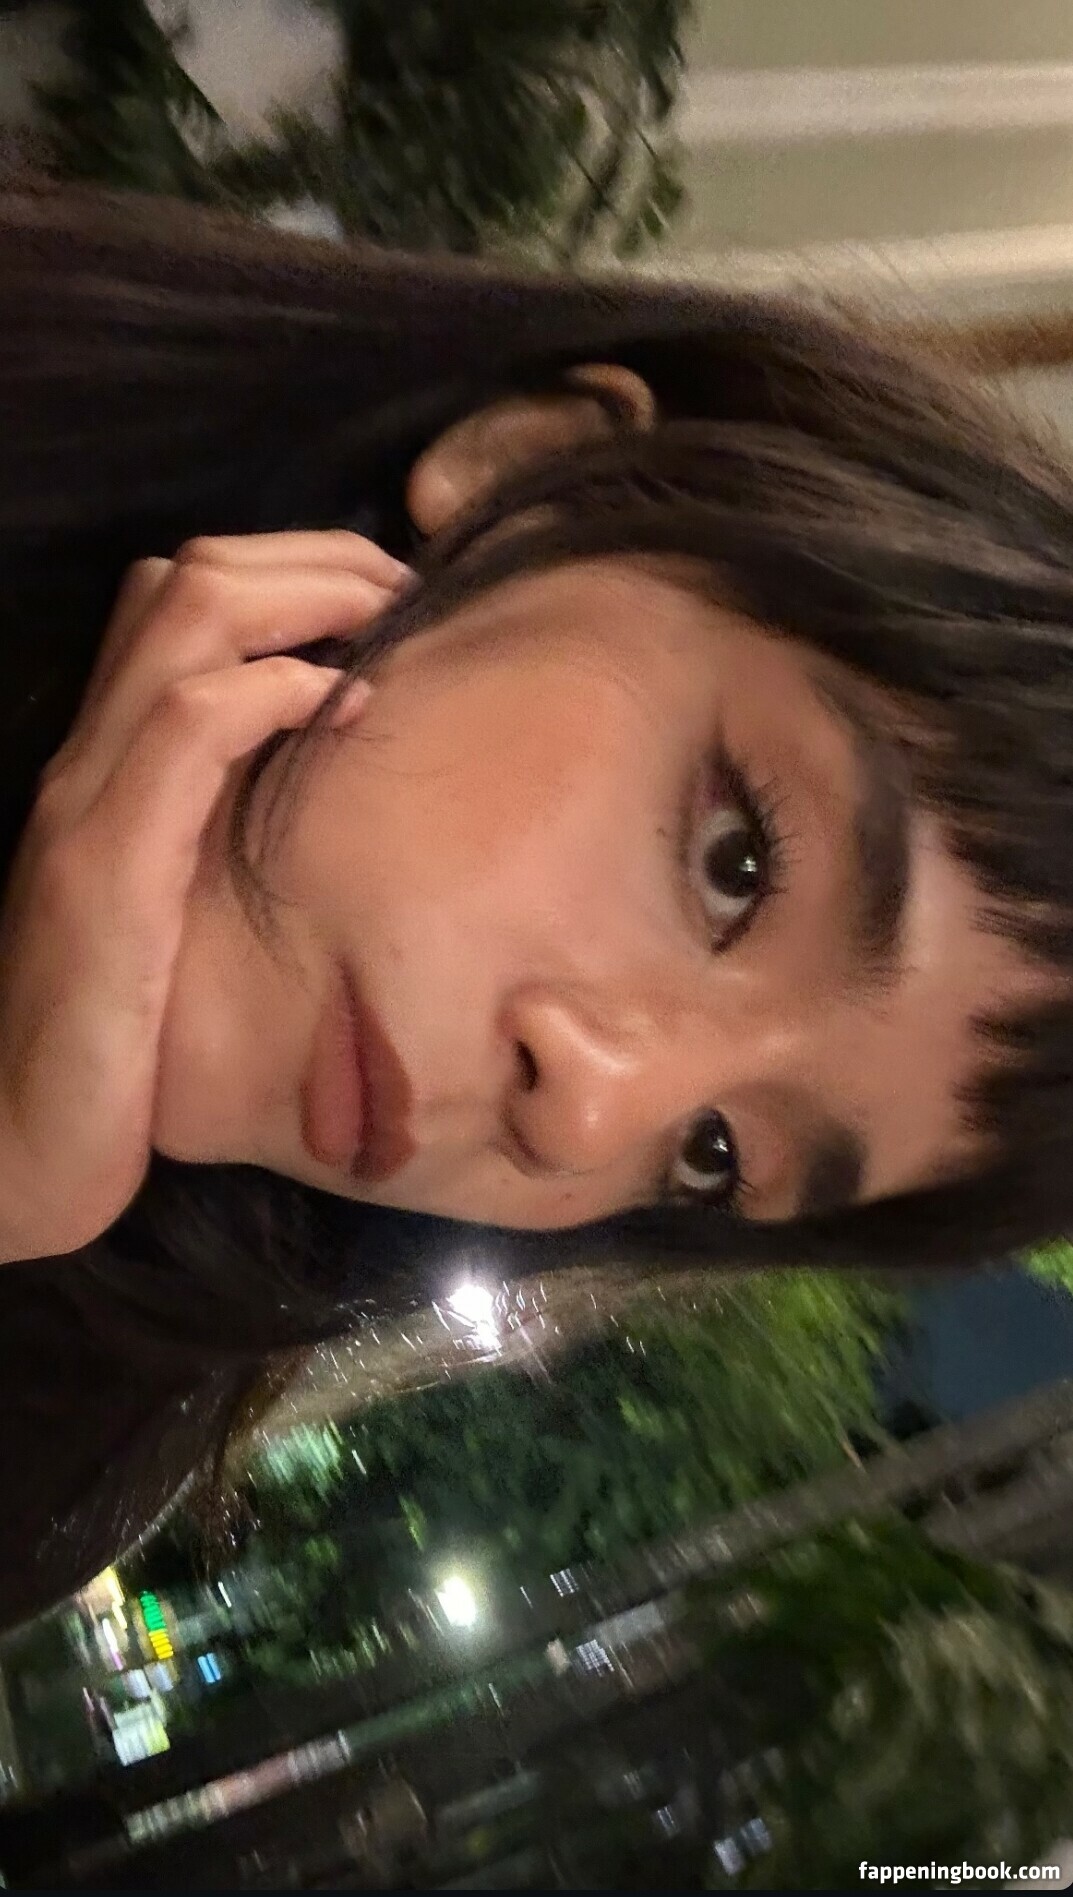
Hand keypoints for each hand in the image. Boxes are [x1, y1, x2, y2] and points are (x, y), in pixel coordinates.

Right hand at [0, 530, 407, 1262]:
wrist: (16, 1145)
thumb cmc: (112, 1044)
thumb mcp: (171, 912)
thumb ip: (218, 831)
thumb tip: (323, 774)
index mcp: (105, 767)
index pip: (173, 599)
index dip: (284, 569)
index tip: (377, 603)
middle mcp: (87, 761)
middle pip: (186, 575)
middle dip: (312, 558)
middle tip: (403, 589)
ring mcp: (90, 804)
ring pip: (186, 615)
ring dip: (308, 595)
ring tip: (386, 620)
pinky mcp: (109, 867)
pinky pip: (190, 726)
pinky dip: (276, 689)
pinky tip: (341, 702)